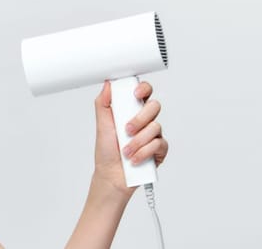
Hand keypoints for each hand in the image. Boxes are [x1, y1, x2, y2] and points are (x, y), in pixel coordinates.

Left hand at [93, 80, 168, 195]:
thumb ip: (103, 103)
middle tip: (126, 130)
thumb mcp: (101, 125)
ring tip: (126, 151)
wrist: (111, 176)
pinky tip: (135, 159)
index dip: (143, 89)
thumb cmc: (107, 151)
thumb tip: (108, 84)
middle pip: (154, 106)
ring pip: (155, 127)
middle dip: (139, 119)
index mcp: (131, 110)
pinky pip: (159, 144)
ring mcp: (154, 135)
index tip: (135, 94)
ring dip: (137, 141)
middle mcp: (145, 121)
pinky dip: (144, 152)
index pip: (144, 92)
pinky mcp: (160, 150)